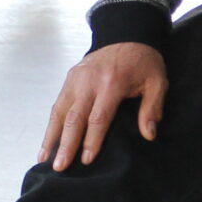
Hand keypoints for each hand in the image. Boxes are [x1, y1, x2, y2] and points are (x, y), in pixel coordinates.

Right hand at [39, 42, 166, 171]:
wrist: (126, 35)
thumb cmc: (143, 62)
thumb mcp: (157, 82)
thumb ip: (152, 108)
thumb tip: (148, 134)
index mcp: (111, 83)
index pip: (98, 117)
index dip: (92, 140)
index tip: (87, 160)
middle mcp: (88, 81)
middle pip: (74, 117)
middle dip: (66, 144)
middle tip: (59, 167)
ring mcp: (75, 79)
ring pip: (59, 111)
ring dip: (51, 137)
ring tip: (44, 159)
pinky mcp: (69, 79)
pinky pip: (57, 105)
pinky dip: (50, 125)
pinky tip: (46, 143)